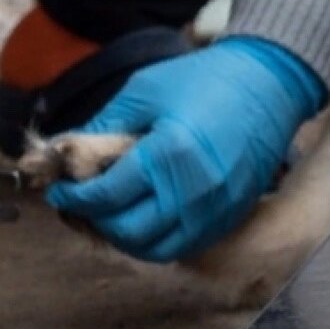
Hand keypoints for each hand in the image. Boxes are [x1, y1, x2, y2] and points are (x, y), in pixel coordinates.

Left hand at [44, 38, 325, 261]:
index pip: (106, 195)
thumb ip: (104, 127)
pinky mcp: (232, 214)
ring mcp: (216, 207)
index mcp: (168, 154)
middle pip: (127, 231)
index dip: (73, 197)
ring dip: (125, 238)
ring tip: (113, 216)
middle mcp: (194, 190)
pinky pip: (186, 245)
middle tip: (83, 204)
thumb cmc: (206, 79)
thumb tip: (67, 155)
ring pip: (156, 249)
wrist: (270, 83)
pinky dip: (158, 240)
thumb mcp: (144, 91)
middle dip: (95, 221)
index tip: (59, 190)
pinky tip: (146, 219)